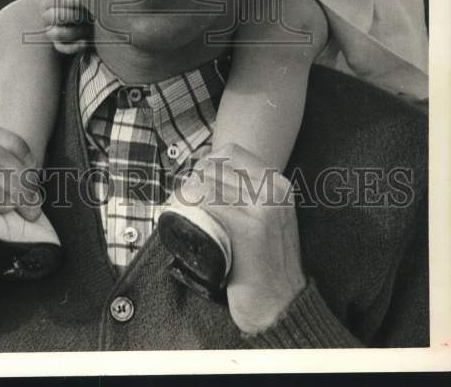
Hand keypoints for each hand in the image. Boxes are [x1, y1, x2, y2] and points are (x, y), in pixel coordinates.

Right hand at [41, 0, 91, 53]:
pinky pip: (60, 48)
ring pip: (53, 33)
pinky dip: (73, 47)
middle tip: (89, 12)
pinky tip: (86, 41)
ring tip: (88, 26)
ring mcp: (53, 27)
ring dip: (73, 31)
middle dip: (74, 15)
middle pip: (53, 17)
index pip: (53, 0)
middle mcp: (48, 11)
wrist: (88, 0)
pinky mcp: (62, 41)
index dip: (71, 1)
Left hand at [176, 143, 305, 333]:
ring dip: (184, 197)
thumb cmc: (262, 264)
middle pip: (214, 167)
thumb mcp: (264, 219)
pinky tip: (182, 221)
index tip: (194, 180)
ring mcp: (265, 209)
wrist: (279, 307)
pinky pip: (208, 205)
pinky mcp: (250, 230)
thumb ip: (244, 193)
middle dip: (191, 181)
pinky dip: (189, 211)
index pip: (231, 151)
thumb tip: (204, 170)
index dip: (205, 162)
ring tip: (177, 211)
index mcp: (278, 184)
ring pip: (207, 185)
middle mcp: (274, 190)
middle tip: (180, 201)